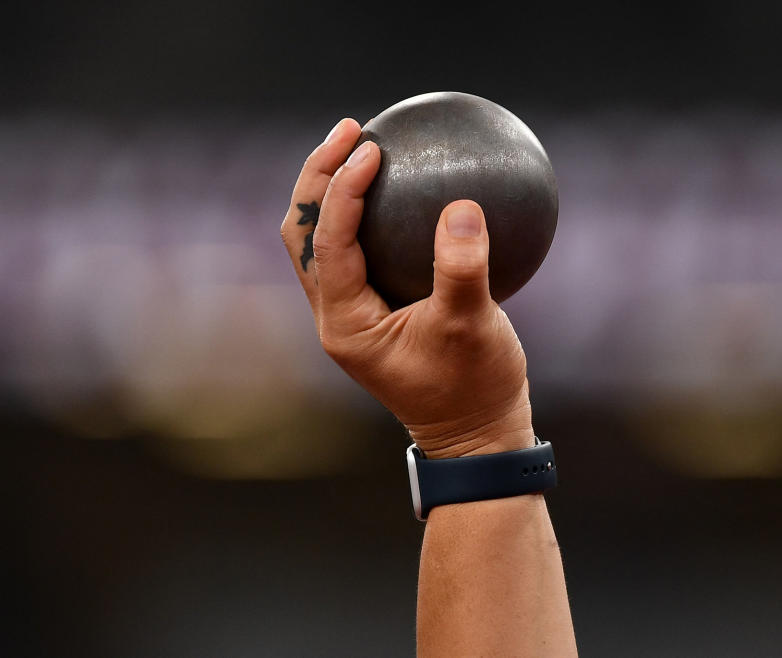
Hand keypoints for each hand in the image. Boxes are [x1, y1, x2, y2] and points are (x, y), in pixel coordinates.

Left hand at [280, 118, 534, 458]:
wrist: (475, 433)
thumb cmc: (474, 388)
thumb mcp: (473, 329)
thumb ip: (463, 269)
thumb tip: (463, 206)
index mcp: (345, 323)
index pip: (327, 242)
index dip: (340, 190)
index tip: (371, 149)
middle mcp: (335, 316)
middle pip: (304, 233)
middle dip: (319, 177)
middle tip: (351, 130)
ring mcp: (351, 314)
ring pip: (322, 241)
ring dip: (333, 192)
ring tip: (361, 146)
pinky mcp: (374, 311)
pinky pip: (354, 251)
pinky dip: (362, 214)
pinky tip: (397, 187)